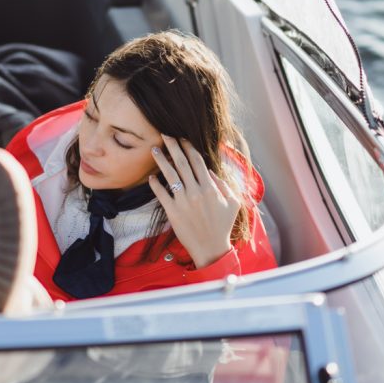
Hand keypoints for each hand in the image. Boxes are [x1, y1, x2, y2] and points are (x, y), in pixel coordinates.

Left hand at [148, 135, 238, 267]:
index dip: (188, 147)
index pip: (197, 161)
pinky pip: (161, 194)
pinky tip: (151, 177)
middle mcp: (196, 192)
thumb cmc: (223, 225)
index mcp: (210, 188)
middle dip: (173, 146)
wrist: (211, 248)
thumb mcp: (233, 203)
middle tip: (165, 134)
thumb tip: (210, 172)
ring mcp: (183, 202)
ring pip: (170, 175)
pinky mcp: (173, 212)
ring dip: (161, 160)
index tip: (182, 137)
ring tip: (154, 149)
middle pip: (182, 163)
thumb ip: (224, 185)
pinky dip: (155, 184)